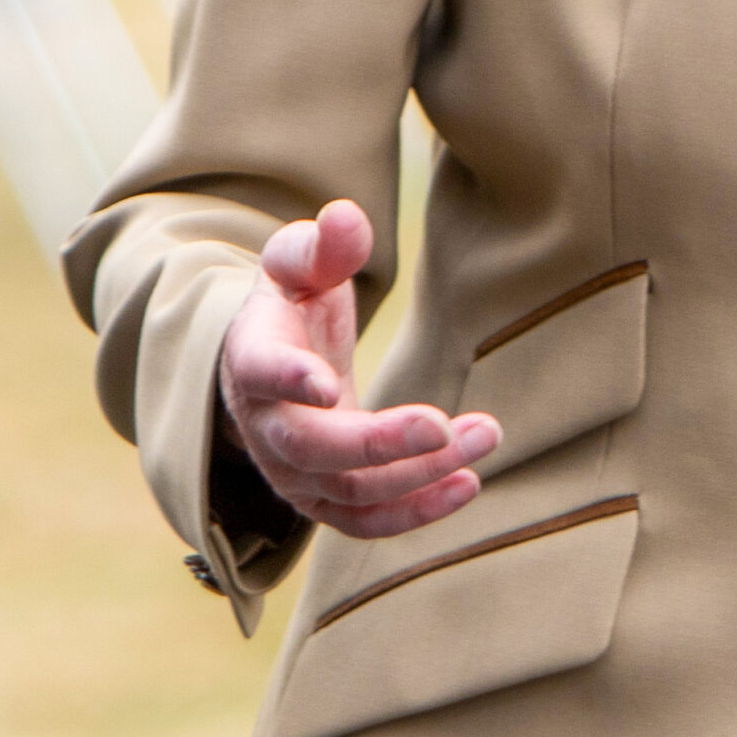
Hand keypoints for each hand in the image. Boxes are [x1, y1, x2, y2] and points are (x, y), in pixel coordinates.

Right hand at [217, 199, 500, 541]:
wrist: (271, 364)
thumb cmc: (289, 302)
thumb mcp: (299, 261)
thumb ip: (323, 244)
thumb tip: (346, 216)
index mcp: (253, 358)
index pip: (264, 373)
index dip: (293, 381)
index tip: (331, 385)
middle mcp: (266, 428)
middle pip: (315, 449)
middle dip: (380, 444)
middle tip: (443, 425)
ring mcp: (293, 473)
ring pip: (350, 492)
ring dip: (419, 475)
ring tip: (483, 437)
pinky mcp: (325, 498)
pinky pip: (367, 520)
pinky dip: (415, 511)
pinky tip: (467, 484)